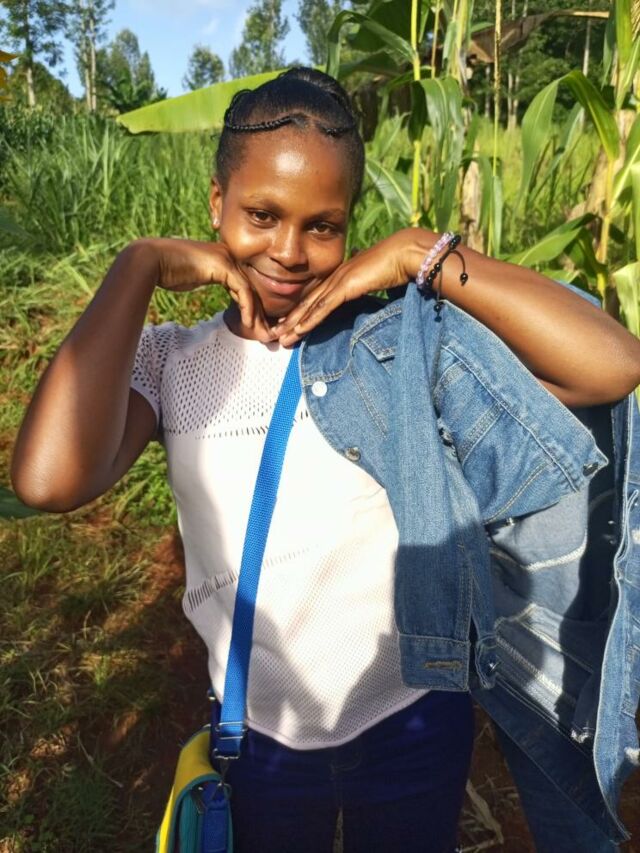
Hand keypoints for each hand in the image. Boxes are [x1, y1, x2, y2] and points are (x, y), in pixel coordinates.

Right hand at [145, 237, 274, 342]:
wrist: (151, 261)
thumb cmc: (167, 271)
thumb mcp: (194, 277)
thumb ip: (208, 279)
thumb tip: (212, 288)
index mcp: (223, 257)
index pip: (244, 285)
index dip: (251, 308)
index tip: (255, 328)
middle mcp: (229, 255)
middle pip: (251, 288)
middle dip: (260, 314)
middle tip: (266, 334)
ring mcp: (227, 258)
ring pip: (250, 290)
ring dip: (257, 315)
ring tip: (261, 334)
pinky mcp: (224, 265)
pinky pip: (243, 290)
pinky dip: (247, 308)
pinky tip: (248, 324)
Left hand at [272, 230, 418, 345]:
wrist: (405, 253)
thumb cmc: (397, 265)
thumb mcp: (376, 279)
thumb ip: (366, 285)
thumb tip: (365, 289)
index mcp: (342, 275)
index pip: (317, 296)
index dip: (302, 310)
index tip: (289, 323)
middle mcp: (336, 276)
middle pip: (308, 302)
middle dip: (290, 319)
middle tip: (275, 333)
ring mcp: (339, 280)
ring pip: (311, 307)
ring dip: (294, 324)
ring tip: (281, 338)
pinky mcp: (345, 287)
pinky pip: (323, 307)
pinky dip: (310, 320)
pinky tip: (299, 331)